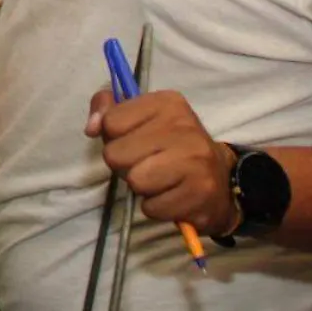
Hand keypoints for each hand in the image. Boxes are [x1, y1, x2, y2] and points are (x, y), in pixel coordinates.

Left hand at [87, 89, 241, 235]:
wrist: (220, 182)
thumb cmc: (171, 147)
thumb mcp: (141, 118)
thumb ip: (108, 111)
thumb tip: (91, 128)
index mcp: (168, 103)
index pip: (111, 122)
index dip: (115, 137)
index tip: (135, 140)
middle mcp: (184, 127)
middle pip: (116, 154)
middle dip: (125, 165)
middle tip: (148, 164)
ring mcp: (195, 160)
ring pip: (134, 181)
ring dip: (141, 187)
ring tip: (160, 180)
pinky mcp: (199, 193)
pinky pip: (151, 207)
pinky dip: (156, 207)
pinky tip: (173, 196)